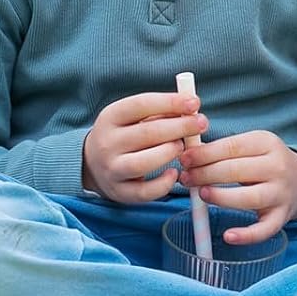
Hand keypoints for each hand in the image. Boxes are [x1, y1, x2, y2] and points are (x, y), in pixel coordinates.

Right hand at [83, 91, 207, 203]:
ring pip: (142, 164)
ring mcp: (111, 170)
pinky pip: (145, 192)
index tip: (195, 103)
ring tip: (182, 147)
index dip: (170, 103)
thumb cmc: (127, 134)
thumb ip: (161, 112)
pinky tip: (174, 173)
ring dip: (169, 153)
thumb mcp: (135, 117)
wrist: (94, 164)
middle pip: (146, 133)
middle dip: (180, 127)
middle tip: (202, 124)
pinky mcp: (120, 192)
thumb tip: (191, 108)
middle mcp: (107, 143)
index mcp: (110, 117)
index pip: (141, 105)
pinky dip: (164, 184)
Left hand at [176, 131, 296, 243]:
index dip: (204, 154)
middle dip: (205, 174)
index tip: (184, 159)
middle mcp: (277, 167)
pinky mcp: (281, 216)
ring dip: (220, 197)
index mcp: (267, 143)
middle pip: (237, 170)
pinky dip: (246, 235)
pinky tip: (228, 236)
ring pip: (249, 197)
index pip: (232, 146)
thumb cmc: (265, 162)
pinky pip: (264, 229)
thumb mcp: (251, 146)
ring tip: (201, 195)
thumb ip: (223, 149)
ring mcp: (280, 193)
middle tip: (186, 178)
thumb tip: (188, 154)